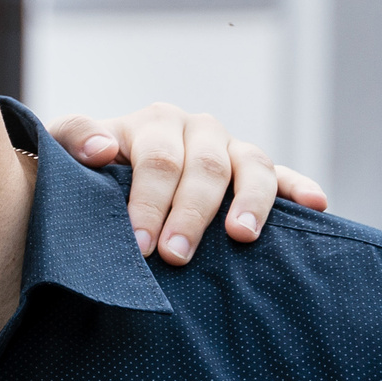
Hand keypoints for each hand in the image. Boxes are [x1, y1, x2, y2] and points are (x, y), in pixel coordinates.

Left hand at [49, 103, 327, 265]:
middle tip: (174, 257)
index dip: (149, 202)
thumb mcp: (63, 150)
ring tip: (240, 237)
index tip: (139, 243)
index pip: (156, 161)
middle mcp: (194, 129)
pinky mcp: (253, 167)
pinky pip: (283, 174)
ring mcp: (227, 147)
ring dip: (248, 203)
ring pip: (250, 166)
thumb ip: (72, 140)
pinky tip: (317, 205)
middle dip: (190, 215)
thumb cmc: (81, 167)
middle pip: (202, 169)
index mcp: (151, 123)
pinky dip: (300, 186)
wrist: (101, 167)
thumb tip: (102, 150)